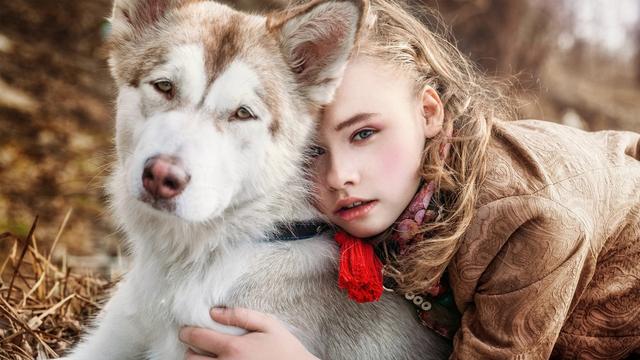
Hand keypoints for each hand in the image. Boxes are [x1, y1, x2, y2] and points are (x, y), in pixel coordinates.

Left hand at [179, 307, 318, 359]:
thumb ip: (241, 315)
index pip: (197, 338)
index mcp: (233, 348)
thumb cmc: (285, 349)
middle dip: (190, 350)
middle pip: (191, 359)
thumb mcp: (268, 324)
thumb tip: (214, 312)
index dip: (186, 332)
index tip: (185, 330)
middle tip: (197, 344)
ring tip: (205, 356)